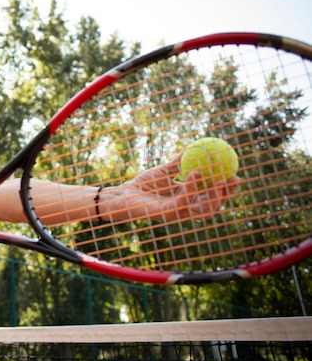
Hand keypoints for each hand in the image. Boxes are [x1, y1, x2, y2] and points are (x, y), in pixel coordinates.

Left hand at [120, 154, 240, 221]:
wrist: (123, 194)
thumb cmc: (142, 185)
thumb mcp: (164, 171)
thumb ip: (179, 163)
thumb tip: (195, 147)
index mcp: (186, 199)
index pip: (211, 196)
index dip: (226, 188)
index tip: (236, 173)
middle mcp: (185, 208)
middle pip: (212, 205)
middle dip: (226, 195)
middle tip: (234, 178)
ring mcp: (177, 212)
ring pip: (203, 209)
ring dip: (214, 196)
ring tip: (220, 180)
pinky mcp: (167, 213)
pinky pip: (184, 201)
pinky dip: (191, 188)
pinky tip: (195, 174)